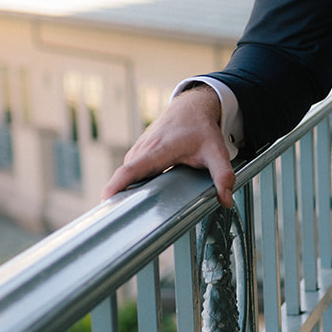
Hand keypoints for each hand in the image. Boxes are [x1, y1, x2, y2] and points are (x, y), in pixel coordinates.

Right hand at [102, 85, 235, 206]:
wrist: (191, 108)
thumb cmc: (201, 129)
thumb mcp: (216, 151)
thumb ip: (222, 174)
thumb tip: (225, 199)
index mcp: (158, 151)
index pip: (130, 170)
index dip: (116, 186)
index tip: (105, 201)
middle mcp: (142, 151)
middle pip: (124, 178)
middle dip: (117, 199)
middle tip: (119, 224)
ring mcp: (137, 152)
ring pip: (127, 177)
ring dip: (124, 194)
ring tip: (127, 217)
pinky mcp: (137, 154)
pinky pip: (129, 173)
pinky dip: (129, 186)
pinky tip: (135, 201)